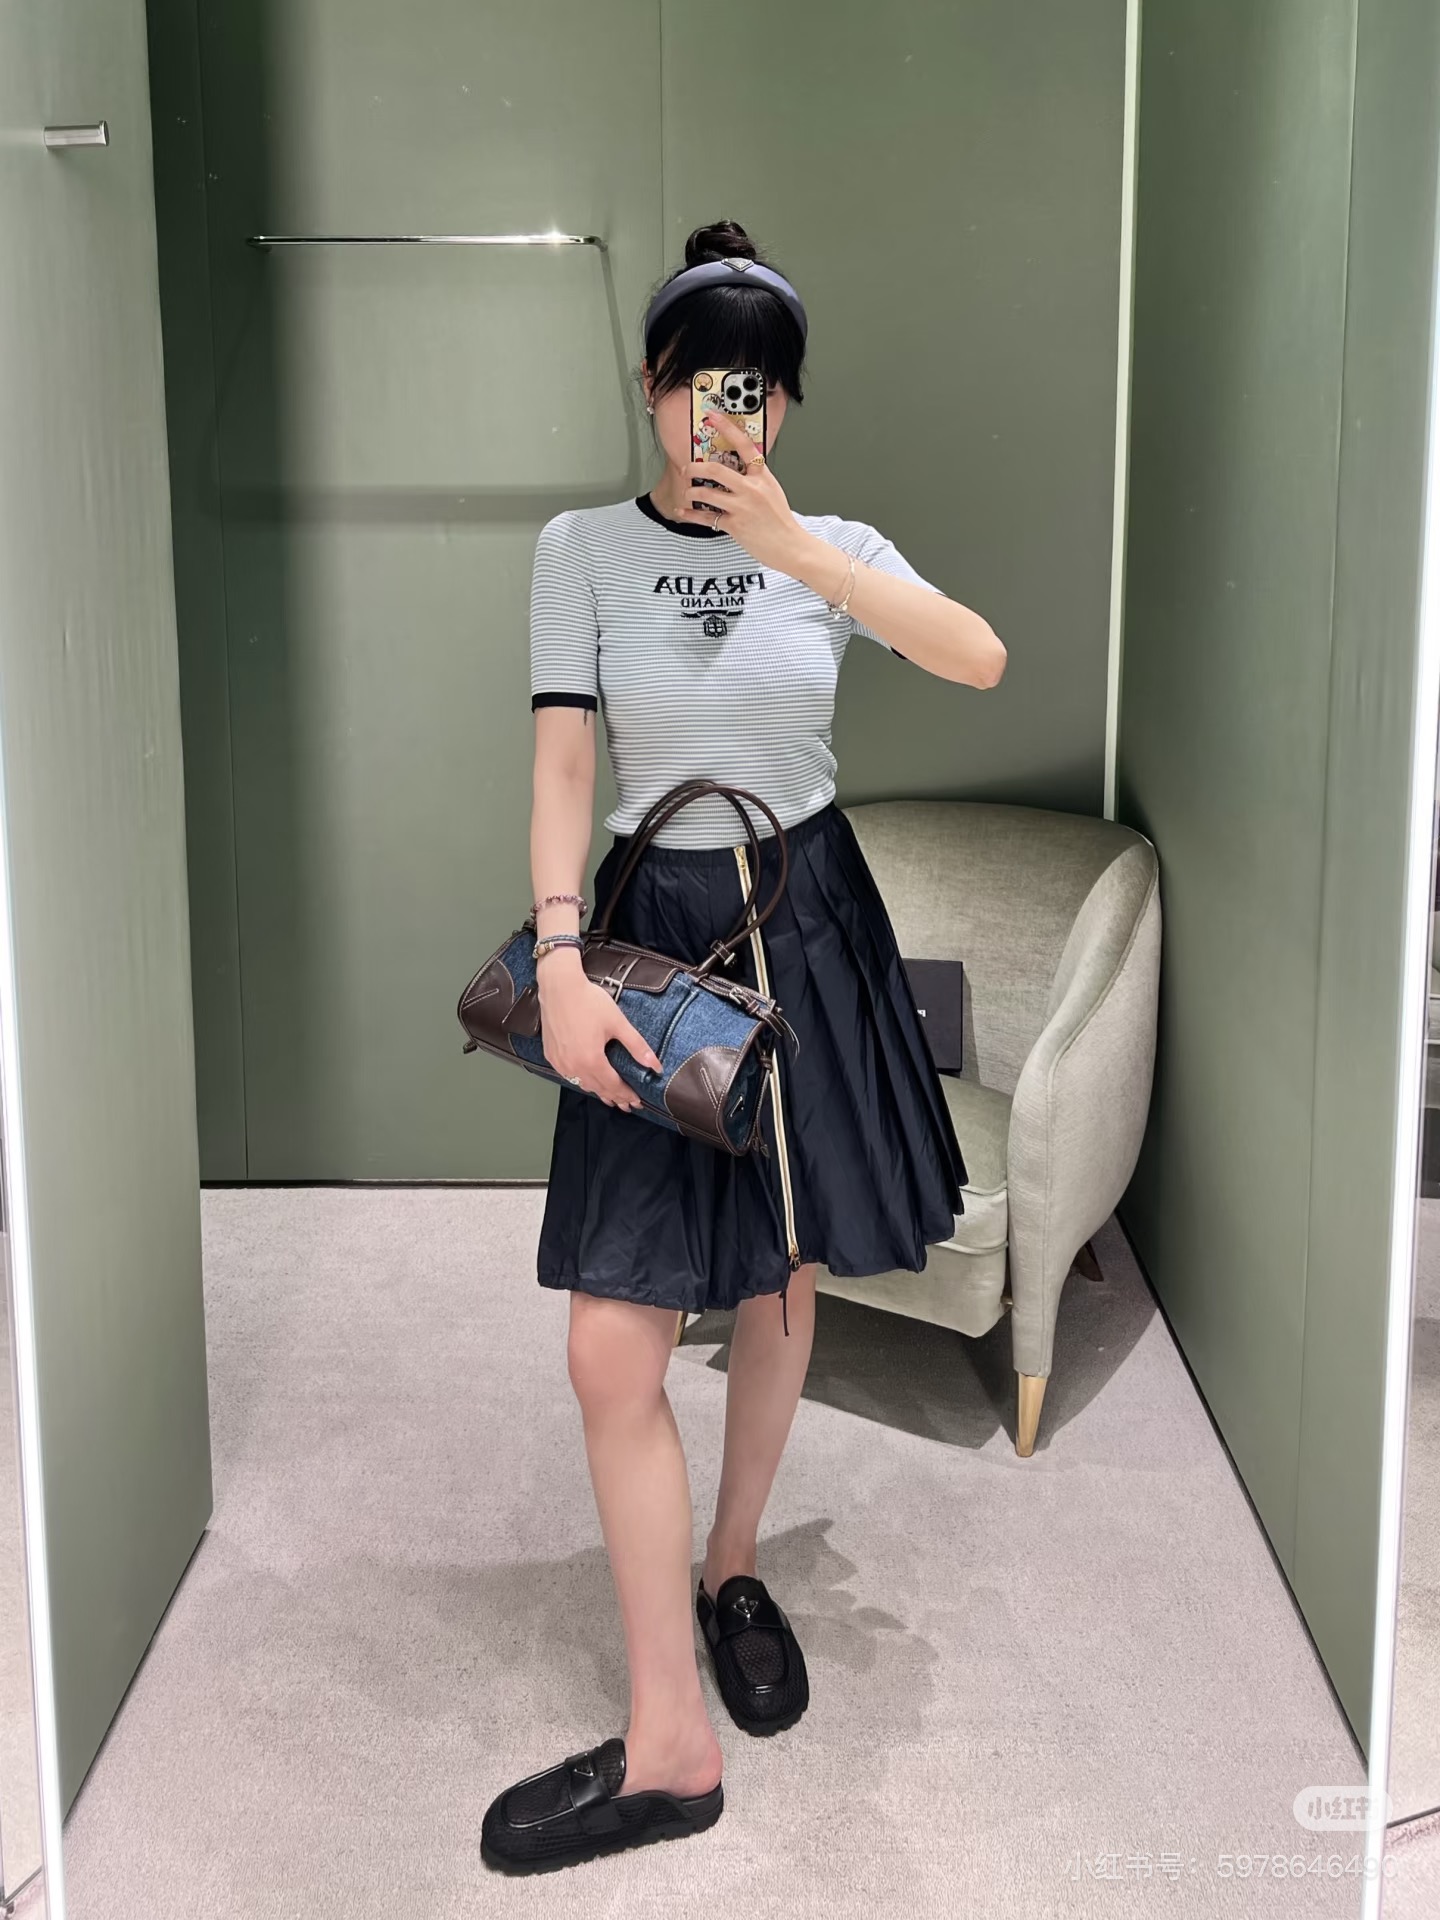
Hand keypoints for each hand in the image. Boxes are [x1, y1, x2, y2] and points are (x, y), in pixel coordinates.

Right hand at [537, 957, 661, 1111]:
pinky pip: (569, 1075)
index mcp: (591, 1061)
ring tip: (610, 1097)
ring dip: (598, 1091)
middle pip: (598, 1089)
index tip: (637, 1102)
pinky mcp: (551, 1055)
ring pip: (582, 1084)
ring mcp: (560, 1062)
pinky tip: (588, 1080)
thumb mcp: (618, 1023)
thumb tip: (655, 1065)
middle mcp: (573, 1066)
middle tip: (627, 1105)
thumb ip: (637, 1046)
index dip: (626, 1095)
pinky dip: (581, 1081)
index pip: (613, 1086)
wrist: (559, 987)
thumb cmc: (587, 1001)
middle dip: (615, 1098)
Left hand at [681, 409, 805, 569]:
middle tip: (688, 468)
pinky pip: (706, 517)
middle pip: (716, 469)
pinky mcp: (735, 525)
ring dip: (692, 492)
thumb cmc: (781, 522)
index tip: (713, 416)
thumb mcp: (772, 491)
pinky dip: (691, 514)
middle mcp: (751, 489)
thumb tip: (734, 471)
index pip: (744, 445)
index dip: (727, 427)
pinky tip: (683, 512)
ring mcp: (742, 507)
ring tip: (689, 492)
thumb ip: (755, 479)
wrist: (791, 546)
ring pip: (706, 493)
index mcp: (762, 477)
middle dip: (695, 468)